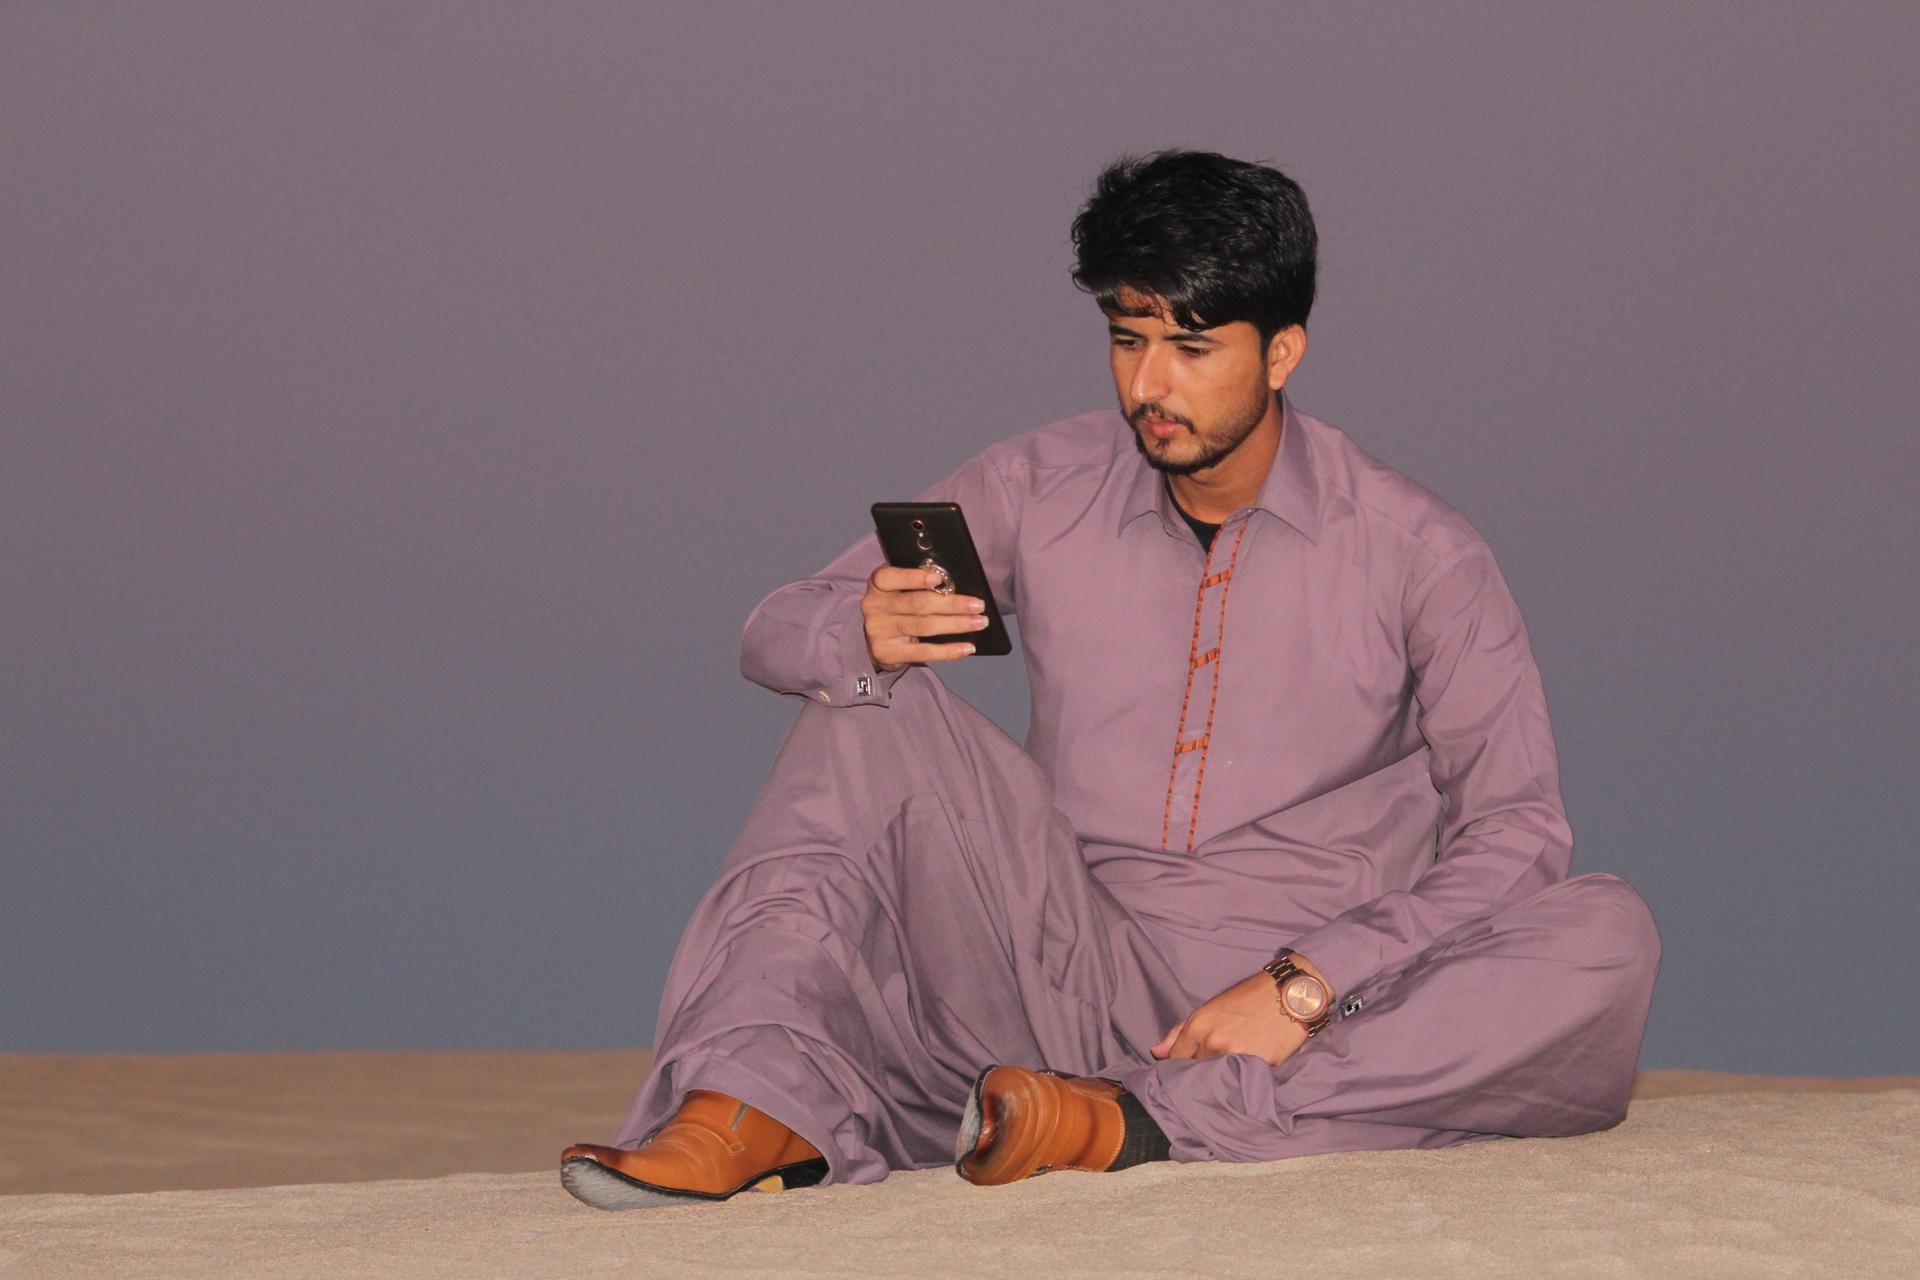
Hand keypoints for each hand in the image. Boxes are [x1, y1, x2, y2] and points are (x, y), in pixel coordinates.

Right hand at [861, 564, 988, 670]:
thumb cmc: (898, 606)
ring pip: (924, 626)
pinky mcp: (888, 653)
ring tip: (979, 623)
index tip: (938, 579)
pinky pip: (923, 652)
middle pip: (917, 604)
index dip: (913, 578)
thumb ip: (919, 583)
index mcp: (878, 584)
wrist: (876, 639)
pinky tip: (967, 648)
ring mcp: (880, 631)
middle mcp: (875, 607)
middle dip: (951, 604)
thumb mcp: (900, 589)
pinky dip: (948, 651)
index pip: (890, 577)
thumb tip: (954, 585)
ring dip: (956, 625)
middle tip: (978, 605)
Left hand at [1150, 954, 1331, 1066]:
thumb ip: (1180, 1031)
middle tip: (1215, 1067)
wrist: (1290, 993)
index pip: (1177, 1061)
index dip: (1180, 1068)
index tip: (1187, 1071)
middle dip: (1202, 1073)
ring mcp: (1236, 1056)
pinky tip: (1249, 1071)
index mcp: (1198, 1026)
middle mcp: (1213, 1043)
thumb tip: (1156, 1053)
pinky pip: (1243, 1082)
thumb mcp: (1211, 1007)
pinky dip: (1244, 1080)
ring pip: (1218, 1080)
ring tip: (1233, 1069)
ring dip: (1222, 1079)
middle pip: (1197, 1073)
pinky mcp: (1259, 1067)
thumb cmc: (1250, 997)